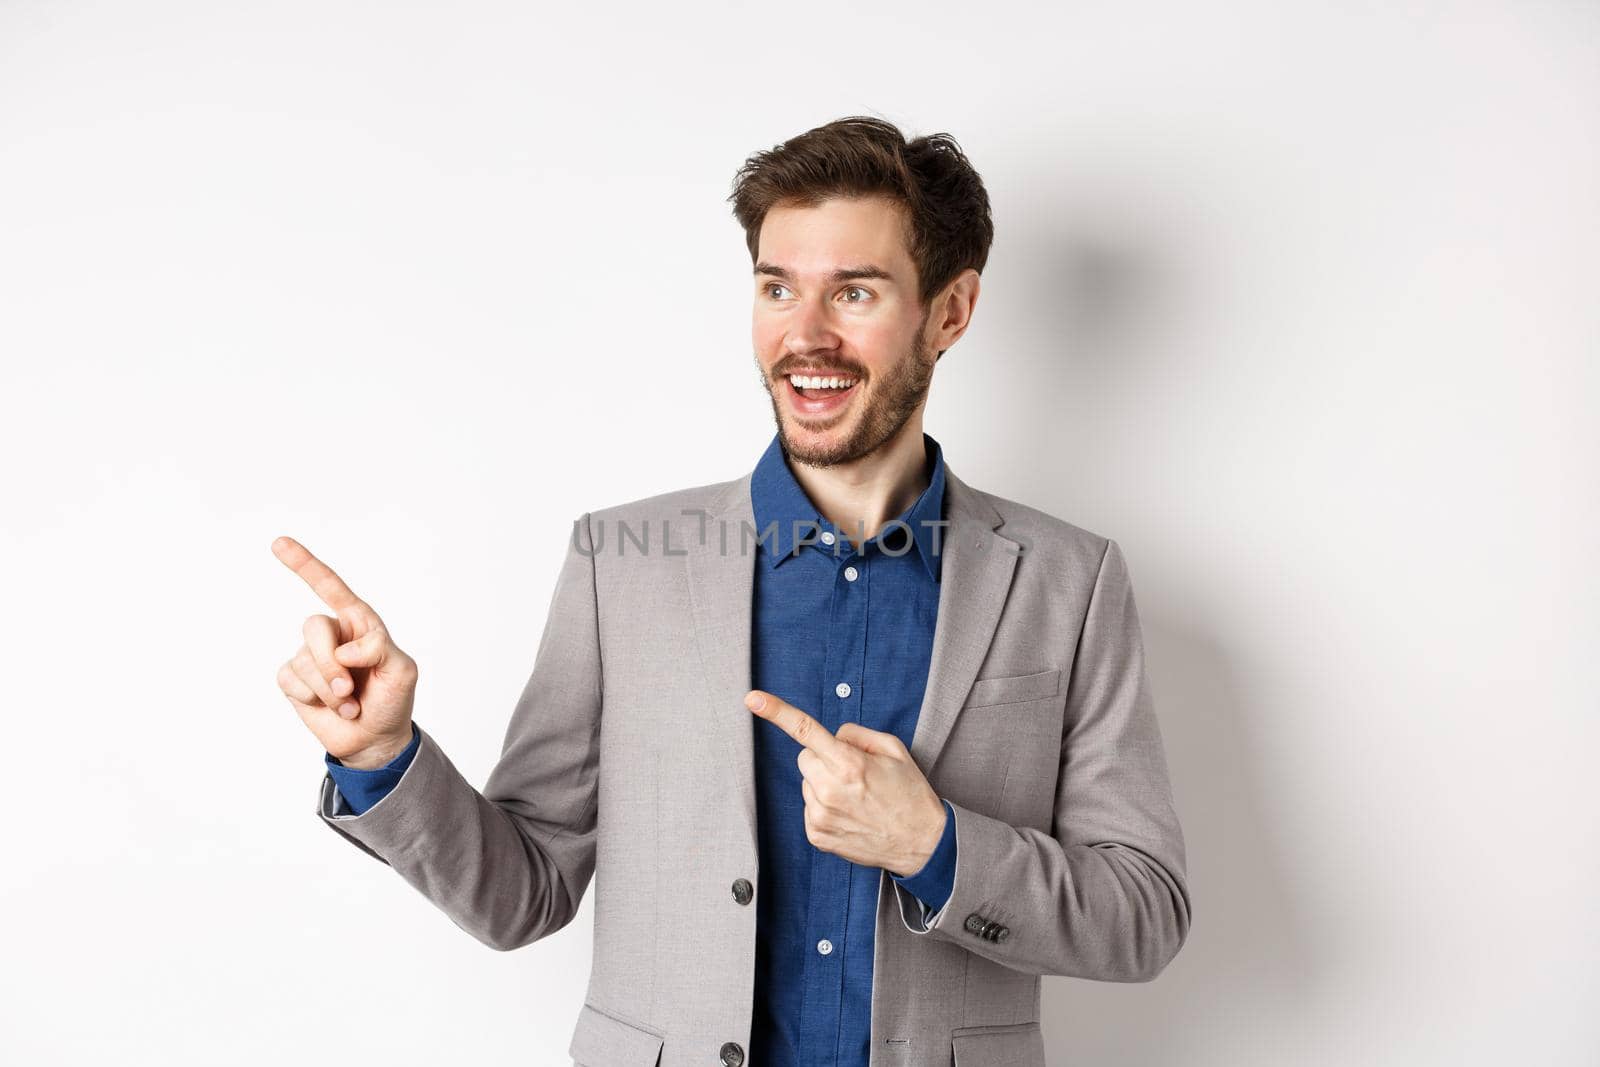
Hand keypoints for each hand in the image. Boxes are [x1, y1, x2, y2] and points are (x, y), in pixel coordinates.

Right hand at [272, 535, 417, 768]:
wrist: (376, 739)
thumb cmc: (392, 699)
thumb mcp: (402, 672)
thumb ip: (380, 649)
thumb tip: (344, 649)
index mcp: (359, 623)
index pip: (331, 587)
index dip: (305, 565)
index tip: (279, 543)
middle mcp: (332, 634)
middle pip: (314, 627)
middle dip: (330, 663)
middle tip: (350, 689)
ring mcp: (309, 656)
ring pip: (304, 660)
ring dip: (329, 689)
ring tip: (349, 704)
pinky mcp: (294, 680)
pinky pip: (290, 679)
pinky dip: (313, 698)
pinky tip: (330, 707)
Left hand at [745, 689, 946, 876]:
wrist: (922, 843)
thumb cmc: (909, 794)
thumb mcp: (894, 750)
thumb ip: (857, 734)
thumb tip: (833, 736)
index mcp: (849, 763)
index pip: (805, 730)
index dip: (777, 711)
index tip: (753, 698)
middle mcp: (830, 790)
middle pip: (804, 758)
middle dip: (823, 759)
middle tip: (853, 773)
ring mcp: (821, 816)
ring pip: (806, 783)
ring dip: (823, 785)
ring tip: (856, 798)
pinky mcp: (817, 836)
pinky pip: (808, 807)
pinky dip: (824, 807)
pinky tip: (849, 814)